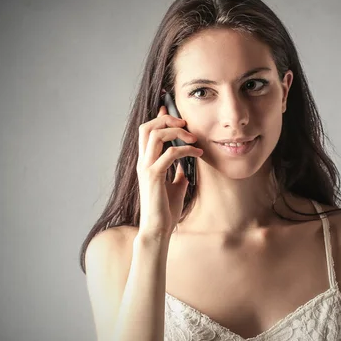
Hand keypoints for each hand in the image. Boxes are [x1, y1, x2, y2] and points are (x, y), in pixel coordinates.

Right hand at [136, 105, 202, 237]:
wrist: (158, 229)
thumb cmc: (165, 210)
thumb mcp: (175, 187)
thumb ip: (178, 173)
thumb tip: (187, 165)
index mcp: (146, 162)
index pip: (146, 132)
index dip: (158, 118)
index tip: (172, 112)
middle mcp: (143, 162)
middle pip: (147, 127)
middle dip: (166, 119)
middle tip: (185, 123)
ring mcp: (146, 168)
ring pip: (155, 135)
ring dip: (176, 131)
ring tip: (192, 137)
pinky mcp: (154, 176)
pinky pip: (169, 154)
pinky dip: (185, 150)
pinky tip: (197, 154)